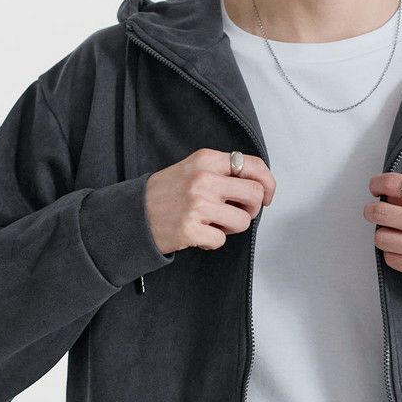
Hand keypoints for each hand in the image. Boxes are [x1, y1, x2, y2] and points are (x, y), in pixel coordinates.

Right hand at [146, 148, 275, 253]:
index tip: (267, 195)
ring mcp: (198, 205)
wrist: (133, 214)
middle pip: (255, 195)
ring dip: (231, 227)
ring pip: (243, 221)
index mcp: (206, 160)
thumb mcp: (193, 168)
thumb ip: (222, 172)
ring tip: (212, 223)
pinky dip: (213, 241)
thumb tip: (258, 185)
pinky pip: (221, 240)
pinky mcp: (191, 229)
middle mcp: (204, 179)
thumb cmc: (166, 193)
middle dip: (252, 209)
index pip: (253, 165)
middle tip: (238, 212)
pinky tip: (198, 233)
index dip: (268, 183)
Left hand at [363, 172, 401, 292]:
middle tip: (373, 211)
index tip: (375, 187)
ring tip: (391, 233)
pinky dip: (392, 253)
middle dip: (371, 211)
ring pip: (382, 238)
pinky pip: (391, 259)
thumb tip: (391, 195)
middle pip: (381, 213)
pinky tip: (401, 249)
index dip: (379, 183)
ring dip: (382, 234)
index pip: (396, 184)